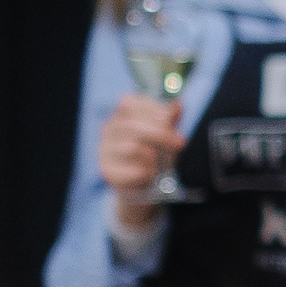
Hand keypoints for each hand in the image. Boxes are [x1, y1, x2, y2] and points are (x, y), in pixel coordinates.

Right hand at [99, 94, 183, 212]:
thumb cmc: (155, 152)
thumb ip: (170, 118)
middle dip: (161, 134)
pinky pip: (132, 170)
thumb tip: (177, 105)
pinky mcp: (107, 170)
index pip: (129, 103)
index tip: (170, 118)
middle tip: (181, 143)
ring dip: (155, 157)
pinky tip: (149, 174)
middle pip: (134, 125)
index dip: (151, 109)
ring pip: (134, 148)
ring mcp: (104, 149)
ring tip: (159, 163)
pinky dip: (147, 173)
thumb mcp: (166, 132)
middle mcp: (109, 128)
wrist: (142, 184)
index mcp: (122, 113)